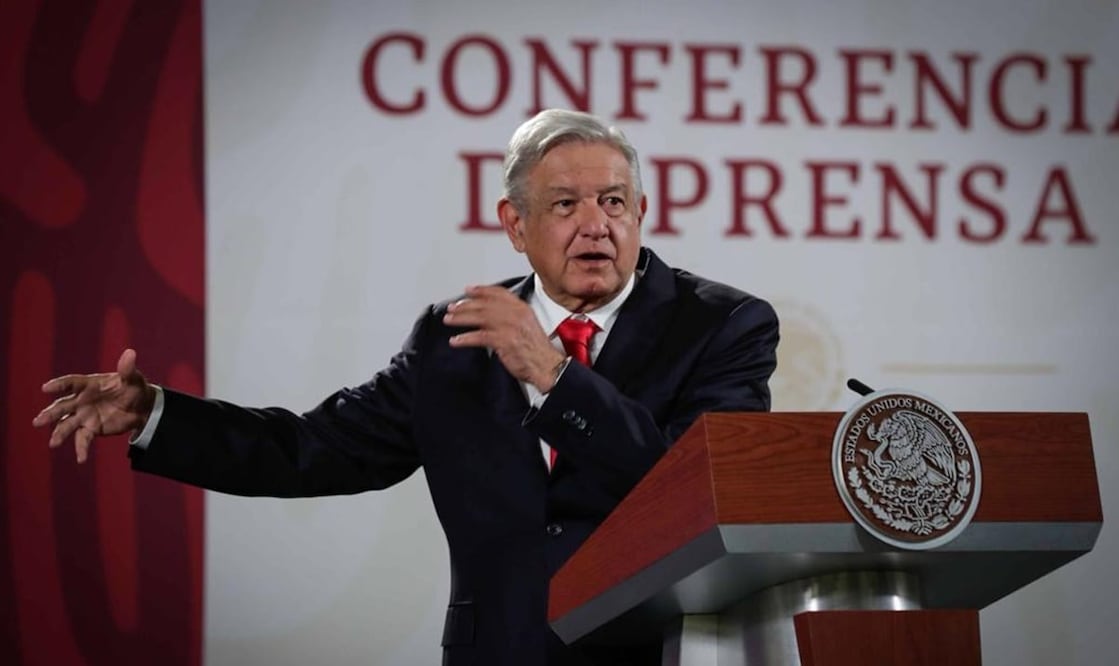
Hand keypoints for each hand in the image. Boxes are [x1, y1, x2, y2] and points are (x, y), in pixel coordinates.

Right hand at [32, 349, 156, 462]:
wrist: (141, 407)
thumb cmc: (134, 388)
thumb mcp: (133, 378)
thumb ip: (128, 369)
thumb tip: (130, 353)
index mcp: (89, 384)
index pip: (71, 383)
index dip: (59, 385)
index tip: (46, 388)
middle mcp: (82, 400)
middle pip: (62, 406)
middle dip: (50, 413)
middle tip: (38, 421)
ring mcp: (84, 415)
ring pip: (67, 424)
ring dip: (59, 433)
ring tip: (53, 443)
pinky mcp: (91, 429)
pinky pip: (83, 439)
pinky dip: (81, 449)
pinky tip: (81, 459)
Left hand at [444, 285, 565, 391]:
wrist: (548, 366)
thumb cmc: (538, 351)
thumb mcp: (528, 326)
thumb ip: (512, 318)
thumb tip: (492, 316)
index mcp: (522, 308)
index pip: (499, 293)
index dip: (482, 290)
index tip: (469, 290)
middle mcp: (516, 314)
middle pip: (485, 304)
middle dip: (465, 305)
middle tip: (453, 307)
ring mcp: (510, 326)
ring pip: (480, 317)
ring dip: (461, 318)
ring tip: (449, 320)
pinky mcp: (504, 341)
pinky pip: (479, 337)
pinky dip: (465, 338)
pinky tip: (456, 340)